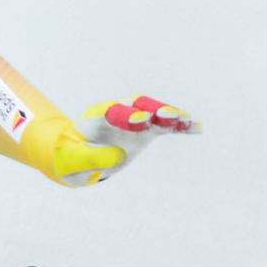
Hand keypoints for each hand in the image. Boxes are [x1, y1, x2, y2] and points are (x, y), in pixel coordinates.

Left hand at [52, 96, 200, 185]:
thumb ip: (91, 157)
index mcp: (96, 118)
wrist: (74, 156)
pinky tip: (196, 128)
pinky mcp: (144, 132)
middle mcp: (116, 114)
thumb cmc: (70, 157)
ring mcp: (132, 121)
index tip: (143, 122)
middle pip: (137, 105)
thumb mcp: (73, 160)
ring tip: (187, 121)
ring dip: (169, 115)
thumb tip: (118, 155)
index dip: (128, 115)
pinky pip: (163, 127)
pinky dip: (178, 126)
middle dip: (153, 109)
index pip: (113, 111)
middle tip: (169, 117)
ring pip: (153, 112)